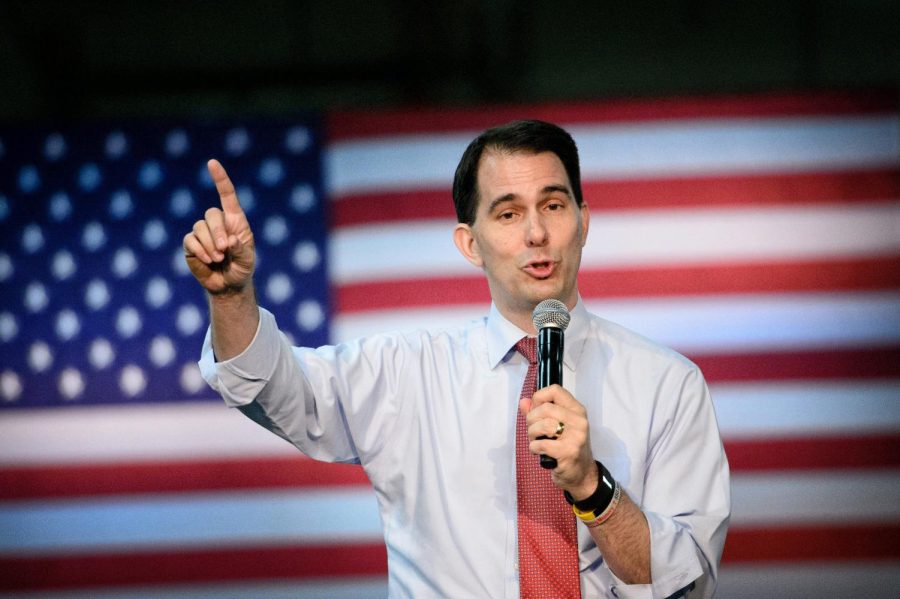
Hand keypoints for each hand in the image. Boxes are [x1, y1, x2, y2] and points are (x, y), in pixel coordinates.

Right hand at [183, 159, 255, 293]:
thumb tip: (229, 240)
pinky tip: (207, 260)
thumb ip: (241, 250)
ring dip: (209, 245)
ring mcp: (203, 233)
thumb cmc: (242, 269)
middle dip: (217, 232)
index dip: (220, 179)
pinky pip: (190, 240)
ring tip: (218, 259)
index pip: (227, 195)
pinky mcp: (191, 245)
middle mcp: (218, 223)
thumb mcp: (247, 261)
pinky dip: (199, 250)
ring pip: (199, 227)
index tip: (212, 163)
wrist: (229, 285)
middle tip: (224, 250)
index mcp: (236, 220)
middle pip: (212, 214)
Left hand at [520, 385, 597, 498]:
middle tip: (533, 431)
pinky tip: (538, 451)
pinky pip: (541, 444)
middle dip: (532, 420)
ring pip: (543, 424)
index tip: (535, 411)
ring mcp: (576, 436)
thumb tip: (523, 402)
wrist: (582, 475)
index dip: (539, 398)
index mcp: (576, 410)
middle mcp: (579, 420)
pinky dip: (534, 447)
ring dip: (532, 434)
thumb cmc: (567, 448)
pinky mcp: (569, 452)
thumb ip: (538, 412)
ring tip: (535, 441)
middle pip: (545, 408)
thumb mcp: (557, 427)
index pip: (555, 390)